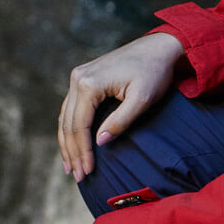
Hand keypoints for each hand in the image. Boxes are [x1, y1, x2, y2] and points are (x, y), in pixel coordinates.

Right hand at [59, 32, 184, 181]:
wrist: (159, 48)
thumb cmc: (154, 73)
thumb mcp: (142, 99)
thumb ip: (121, 121)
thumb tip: (100, 143)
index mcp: (88, 84)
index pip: (79, 125)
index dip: (82, 151)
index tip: (88, 172)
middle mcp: (77, 79)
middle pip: (67, 123)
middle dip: (72, 152)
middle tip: (77, 176)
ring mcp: (77, 77)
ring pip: (64, 116)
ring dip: (66, 142)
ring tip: (70, 166)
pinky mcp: (82, 78)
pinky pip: (70, 108)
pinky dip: (69, 128)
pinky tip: (72, 143)